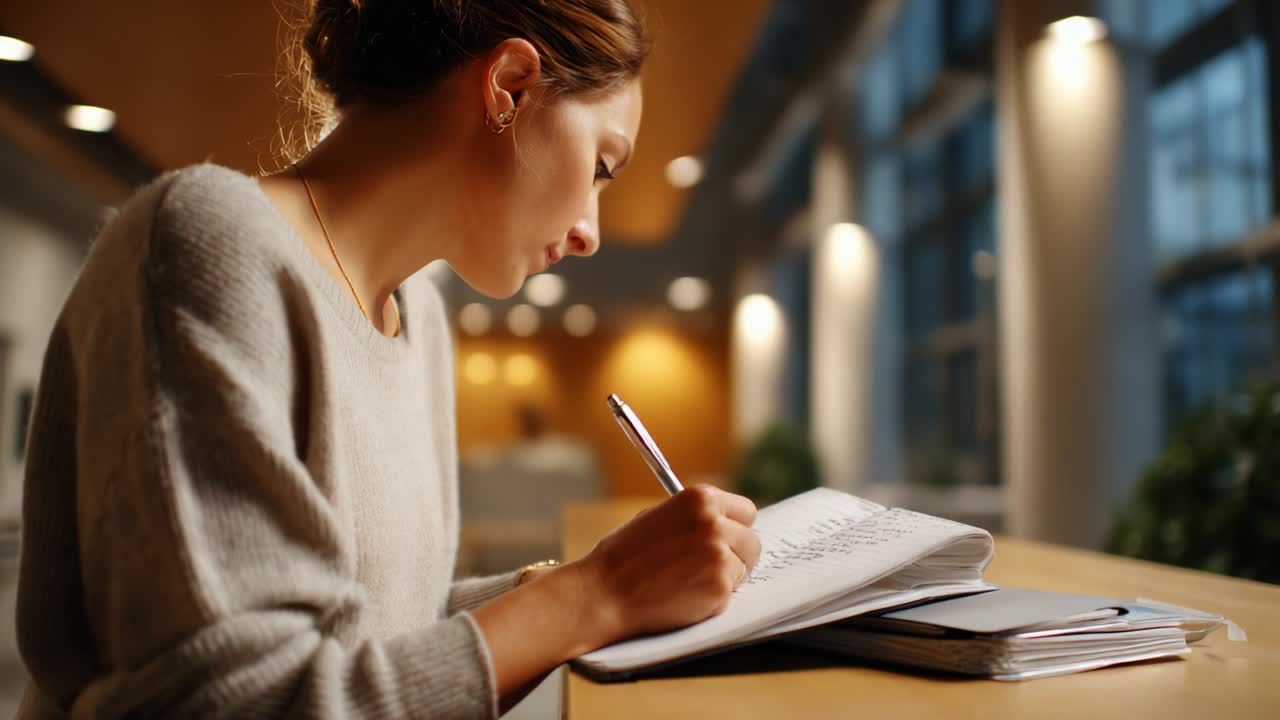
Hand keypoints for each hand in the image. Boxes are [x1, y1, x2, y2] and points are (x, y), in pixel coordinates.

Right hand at [573, 484, 761, 645]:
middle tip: (707, 568)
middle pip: (752, 541)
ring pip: (743, 569)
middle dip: (735, 556)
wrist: (603, 593)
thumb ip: (693, 517)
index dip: (735, 528)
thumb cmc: (623, 557)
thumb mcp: (658, 517)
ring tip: (687, 582)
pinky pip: (731, 595)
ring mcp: (719, 555)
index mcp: (700, 498)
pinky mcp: (720, 587)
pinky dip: (713, 600)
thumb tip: (724, 523)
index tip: (726, 540)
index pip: (746, 511)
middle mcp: (714, 522)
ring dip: (724, 579)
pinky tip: (683, 597)